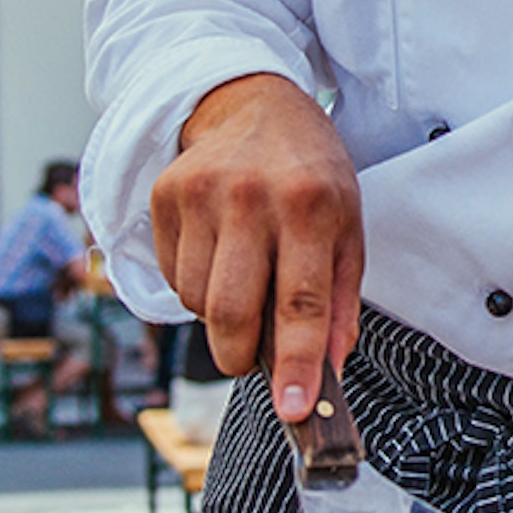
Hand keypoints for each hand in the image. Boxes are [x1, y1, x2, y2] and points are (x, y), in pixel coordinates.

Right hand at [153, 72, 365, 423]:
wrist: (251, 103)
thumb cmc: (309, 173)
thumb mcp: (347, 224)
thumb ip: (341, 298)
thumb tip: (328, 366)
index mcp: (311, 205)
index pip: (301, 302)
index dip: (296, 363)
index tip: (293, 409)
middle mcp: (251, 198)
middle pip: (232, 312)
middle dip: (239, 355)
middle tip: (249, 359)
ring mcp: (202, 194)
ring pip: (196, 300)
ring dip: (218, 314)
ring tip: (242, 278)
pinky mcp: (165, 194)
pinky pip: (171, 274)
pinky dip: (194, 284)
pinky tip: (216, 253)